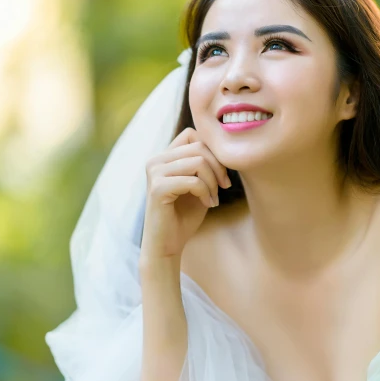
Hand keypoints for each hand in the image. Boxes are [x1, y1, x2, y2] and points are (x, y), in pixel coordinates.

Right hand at [141, 127, 230, 258]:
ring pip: (198, 162)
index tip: (221, 175)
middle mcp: (155, 160)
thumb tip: (225, 145)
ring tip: (213, 198)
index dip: (213, 152)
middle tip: (223, 188)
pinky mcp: (158, 188)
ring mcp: (154, 173)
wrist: (167, 245)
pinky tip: (207, 204)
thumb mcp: (199, 184)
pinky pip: (193, 181)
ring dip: (213, 182)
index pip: (193, 134)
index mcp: (163, 156)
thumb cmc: (185, 216)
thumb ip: (205, 163)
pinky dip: (206, 193)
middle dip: (218, 167)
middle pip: (199, 146)